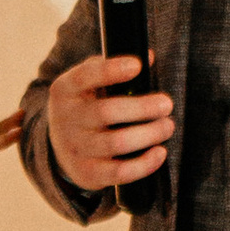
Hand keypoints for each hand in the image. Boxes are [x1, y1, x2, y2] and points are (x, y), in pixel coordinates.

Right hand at [44, 52, 173, 195]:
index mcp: (65, 90)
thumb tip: (150, 57)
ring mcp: (75, 148)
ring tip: (167, 126)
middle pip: (107, 111)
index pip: (85, 76)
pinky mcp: (87, 173)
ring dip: (149, 133)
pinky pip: (119, 173)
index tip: (137, 65)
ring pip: (117, 142)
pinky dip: (144, 164)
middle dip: (142, 107)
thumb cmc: (86, 107)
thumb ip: (114, 68)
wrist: (61, 148)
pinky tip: (160, 152)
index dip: (111, 70)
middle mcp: (66, 119)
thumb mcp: (89, 85)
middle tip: (166, 104)